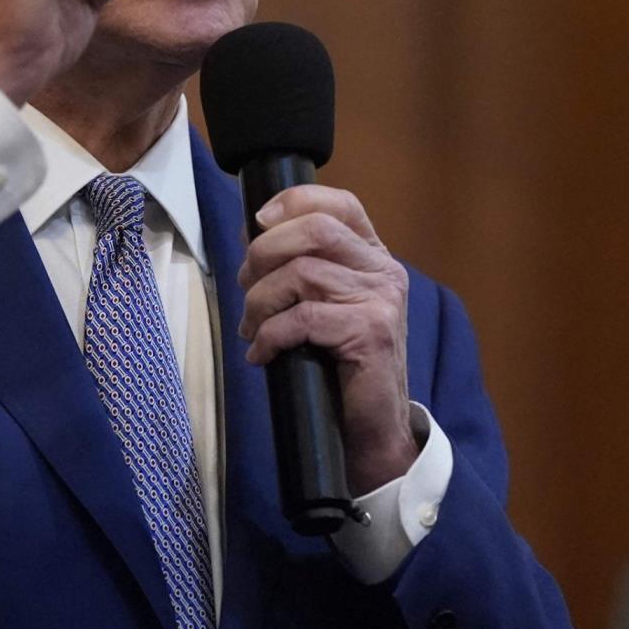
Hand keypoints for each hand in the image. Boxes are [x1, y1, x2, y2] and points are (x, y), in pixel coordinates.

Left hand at [235, 186, 417, 494]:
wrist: (372, 427)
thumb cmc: (339, 364)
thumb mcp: (323, 304)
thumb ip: (301, 266)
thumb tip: (251, 233)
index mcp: (373, 256)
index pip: (340, 204)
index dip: (295, 201)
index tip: (257, 222)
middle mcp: (383, 270)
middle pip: (315, 230)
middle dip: (264, 254)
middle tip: (245, 287)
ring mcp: (381, 300)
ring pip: (300, 274)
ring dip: (260, 303)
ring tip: (251, 329)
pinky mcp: (370, 332)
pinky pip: (302, 319)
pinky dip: (269, 337)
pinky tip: (261, 355)